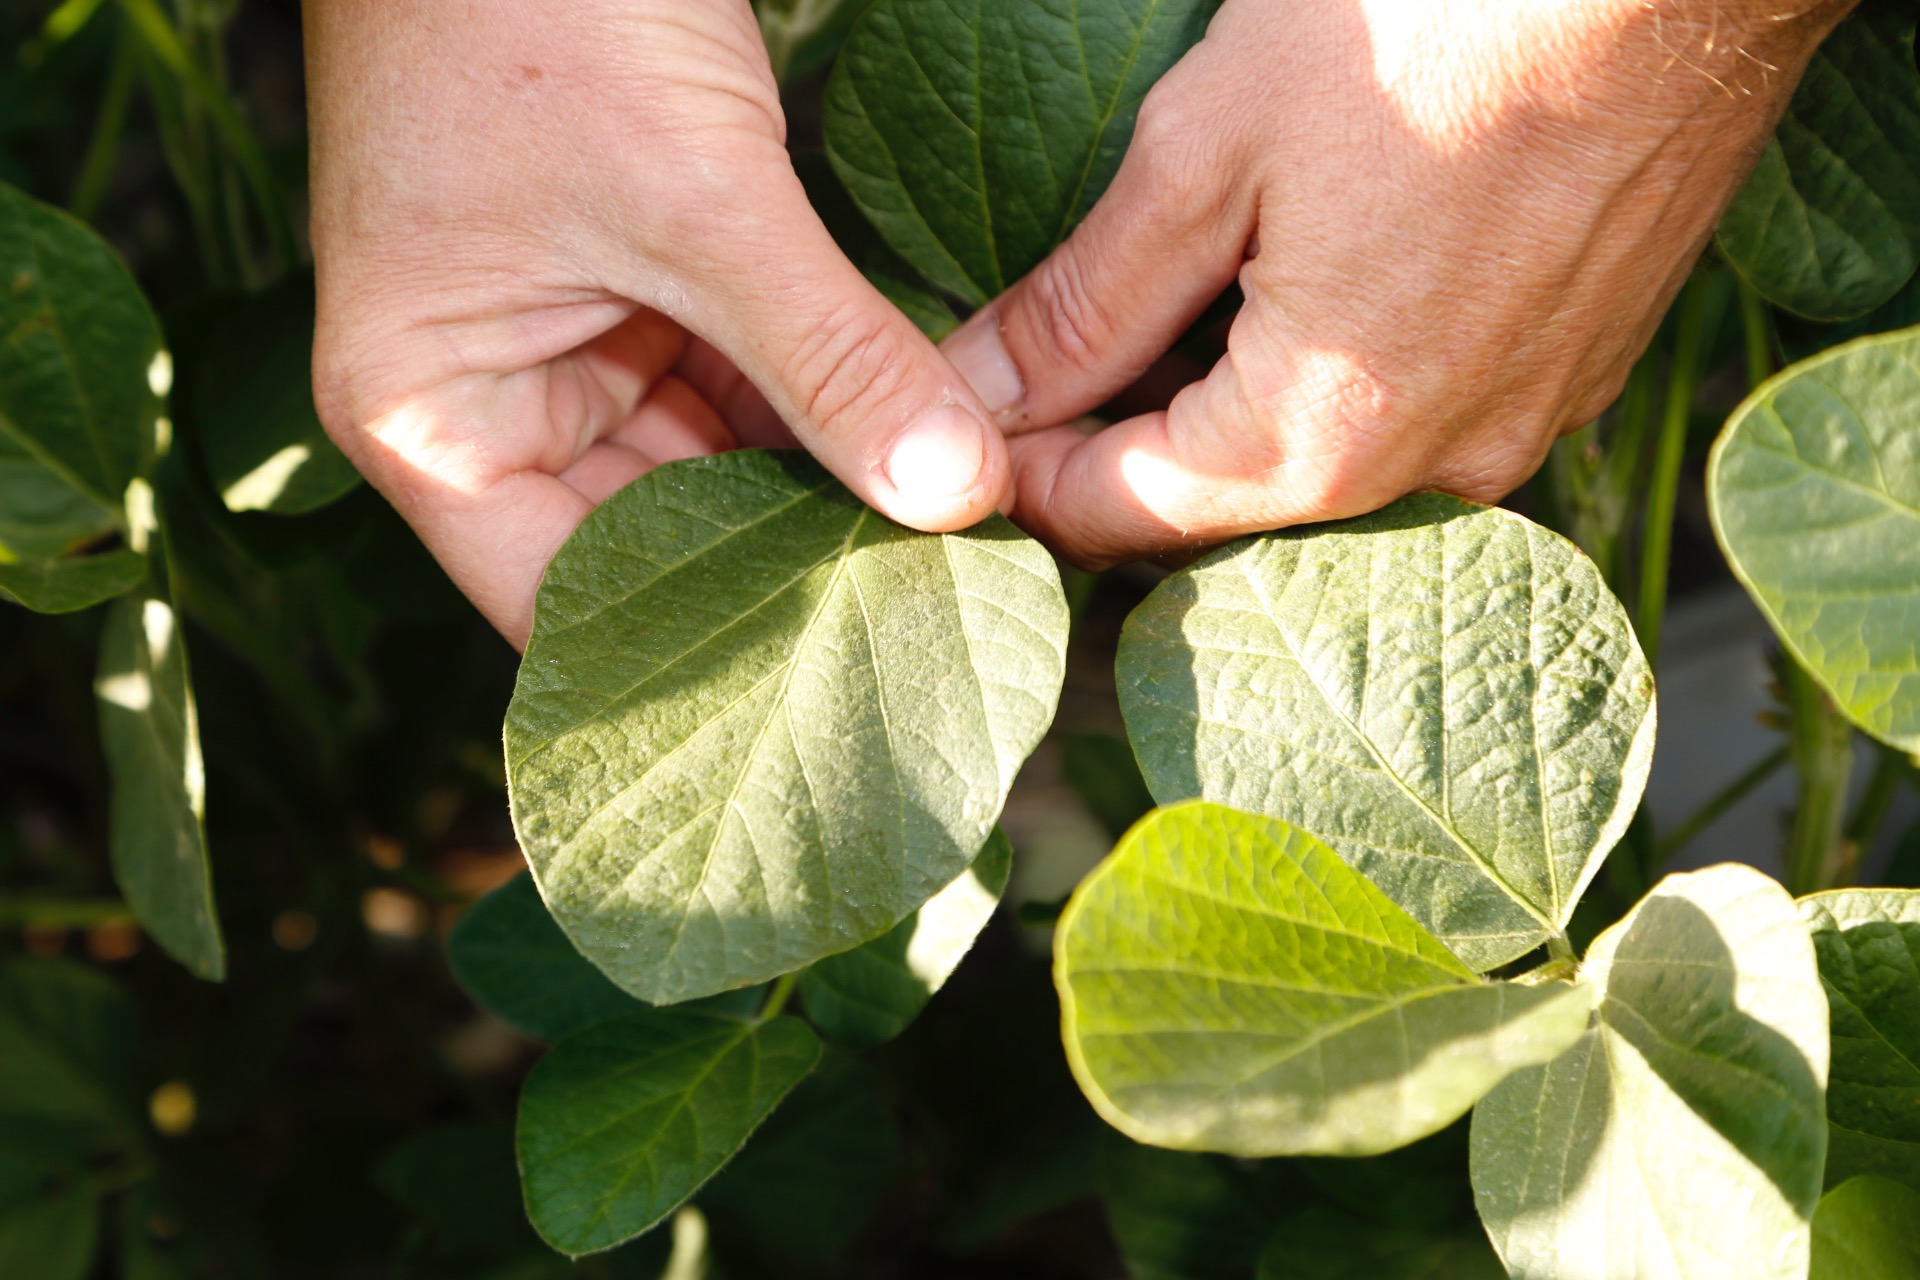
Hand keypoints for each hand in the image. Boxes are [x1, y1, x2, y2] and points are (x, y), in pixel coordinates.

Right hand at [305, 0, 1008, 645]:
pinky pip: (755, 387)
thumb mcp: (693, 196)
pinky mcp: (656, 290)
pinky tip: (931, 456)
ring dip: (830, 497)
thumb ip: (826, 355)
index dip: (697, 663)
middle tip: (935, 624)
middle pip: (654, 548)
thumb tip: (954, 495)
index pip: (563, 609)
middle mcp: (498, 407)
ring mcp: (579, 349)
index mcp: (432, 420)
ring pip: (721, 472)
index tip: (841, 688)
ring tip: (954, 556)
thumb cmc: (533, 5)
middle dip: (790, 575)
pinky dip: (835, 413)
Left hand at [940, 0, 1852, 566]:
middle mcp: (1428, 474)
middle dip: (1115, 436)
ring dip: (1223, 402)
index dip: (1016, 470)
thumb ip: (1086, 302)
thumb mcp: (1207, 152)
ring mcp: (1514, 428)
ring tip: (1174, 295)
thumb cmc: (1439, 27)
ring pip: (1316, 459)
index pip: (1115, 517)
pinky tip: (1300, 277)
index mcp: (1320, 438)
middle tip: (1049, 344)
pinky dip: (1331, 372)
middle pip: (1215, 499)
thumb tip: (982, 390)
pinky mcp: (1568, 373)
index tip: (961, 408)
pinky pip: (1412, 413)